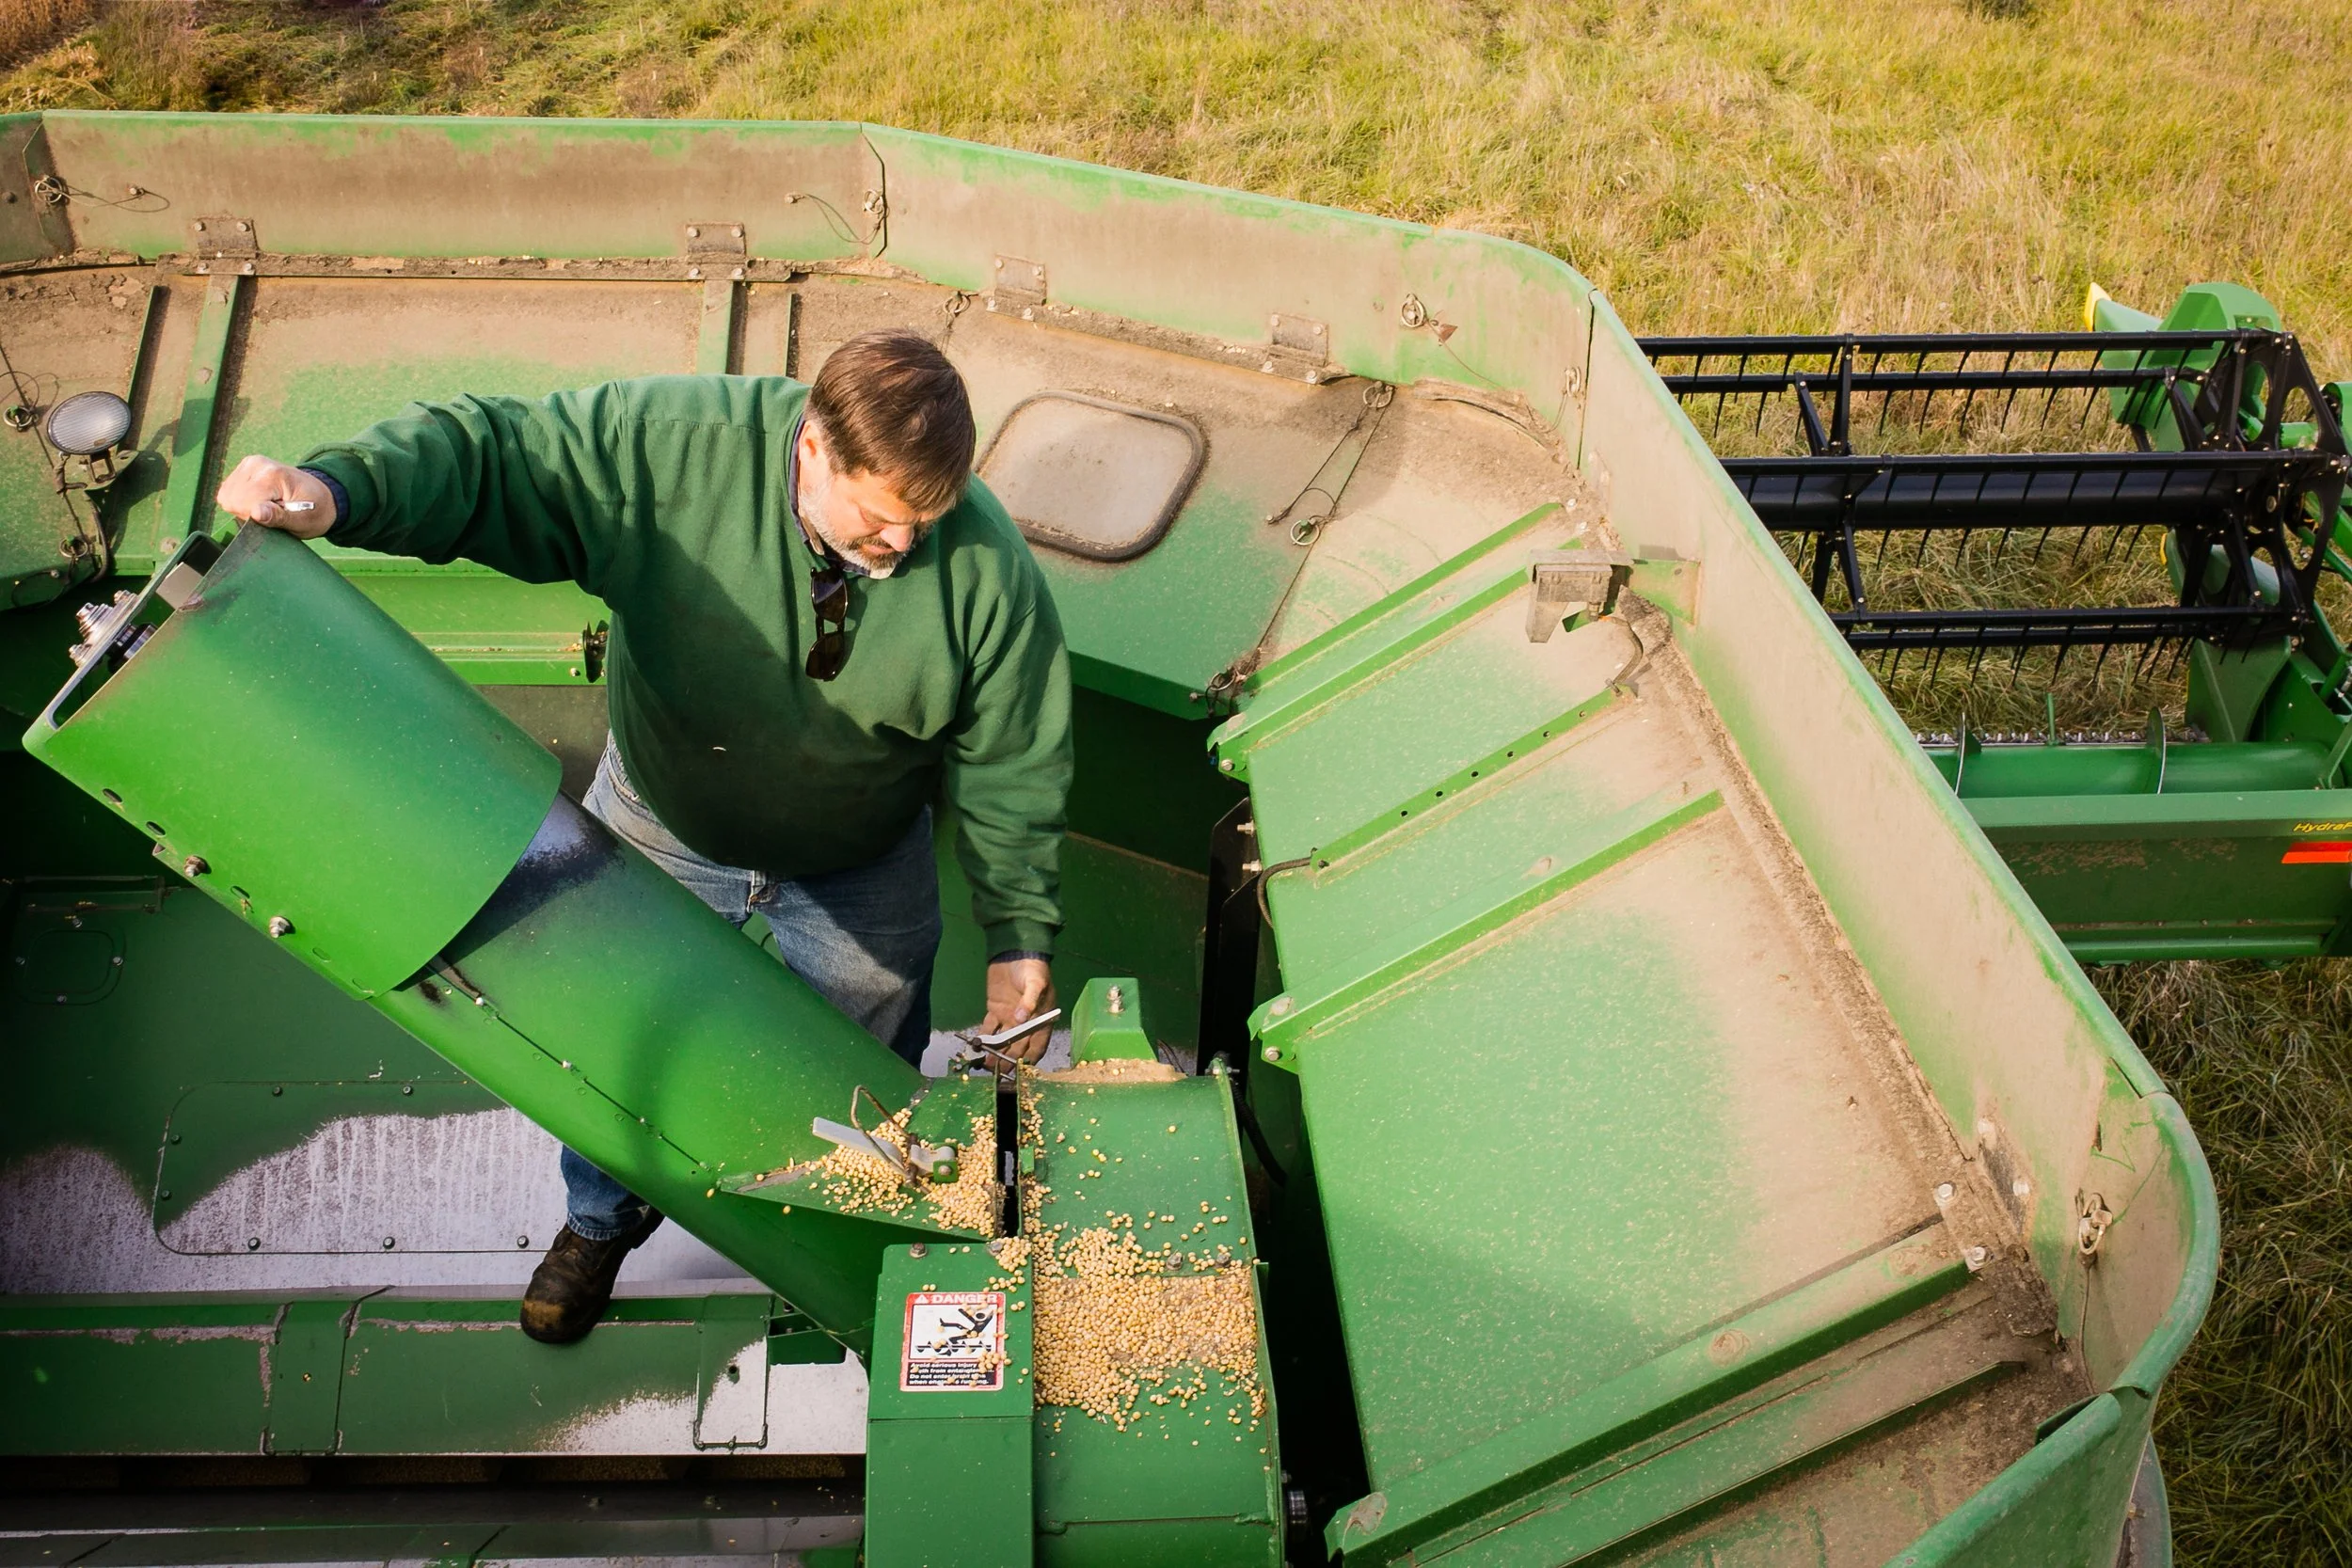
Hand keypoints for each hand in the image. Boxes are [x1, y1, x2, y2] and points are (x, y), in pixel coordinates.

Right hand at [216, 455, 336, 537]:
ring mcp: (248, 463)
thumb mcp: (303, 521)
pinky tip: (259, 501)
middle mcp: (257, 464)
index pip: (243, 502)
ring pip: (226, 496)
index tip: (276, 516)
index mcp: (274, 474)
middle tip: (273, 512)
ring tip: (268, 506)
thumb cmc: (314, 511)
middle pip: (232, 499)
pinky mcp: (243, 467)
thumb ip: (278, 517)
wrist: (321, 496)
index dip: (255, 517)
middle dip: (248, 513)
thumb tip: (256, 513)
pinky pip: (227, 492)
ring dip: (243, 507)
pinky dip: (240, 501)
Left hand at [980, 957, 1055, 1064]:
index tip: (1019, 1069)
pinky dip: (982, 1037)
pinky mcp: (995, 1011)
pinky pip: (989, 1028)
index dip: (1029, 1059)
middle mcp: (1025, 1023)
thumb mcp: (1036, 982)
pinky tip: (976, 1047)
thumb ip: (1029, 1001)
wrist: (1014, 951)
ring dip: (994, 1053)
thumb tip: (1021, 1020)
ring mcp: (1009, 1018)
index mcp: (1041, 1019)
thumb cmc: (1032, 968)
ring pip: (1002, 1041)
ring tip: (986, 1064)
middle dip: (1008, 1060)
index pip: (1037, 1045)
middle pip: (1017, 1047)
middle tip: (998, 1071)